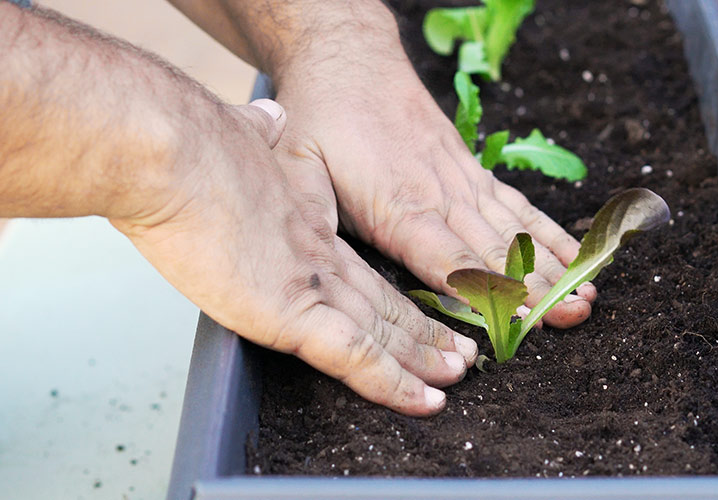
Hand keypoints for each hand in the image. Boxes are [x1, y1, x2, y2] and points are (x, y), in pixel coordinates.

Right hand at [111, 100, 476, 415]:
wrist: (167, 151)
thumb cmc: (185, 145)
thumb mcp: (236, 133)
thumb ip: (258, 134)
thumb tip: (267, 119)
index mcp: (301, 219)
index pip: (358, 267)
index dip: (390, 292)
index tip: (417, 309)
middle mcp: (315, 254)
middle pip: (380, 301)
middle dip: (421, 330)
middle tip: (459, 351)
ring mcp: (309, 284)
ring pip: (380, 330)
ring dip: (420, 358)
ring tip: (456, 375)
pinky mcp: (292, 313)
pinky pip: (354, 356)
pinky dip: (392, 383)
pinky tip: (422, 401)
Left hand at [272, 59, 596, 328]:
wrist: (350, 60)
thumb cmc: (321, 121)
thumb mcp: (301, 170)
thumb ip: (319, 220)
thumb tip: (323, 271)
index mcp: (398, 207)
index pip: (450, 261)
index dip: (488, 291)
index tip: (522, 317)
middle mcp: (440, 197)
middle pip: (497, 252)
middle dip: (536, 287)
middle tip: (572, 315)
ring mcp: (462, 182)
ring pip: (515, 231)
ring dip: (553, 265)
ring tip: (586, 295)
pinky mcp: (472, 171)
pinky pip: (518, 206)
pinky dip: (549, 233)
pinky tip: (576, 256)